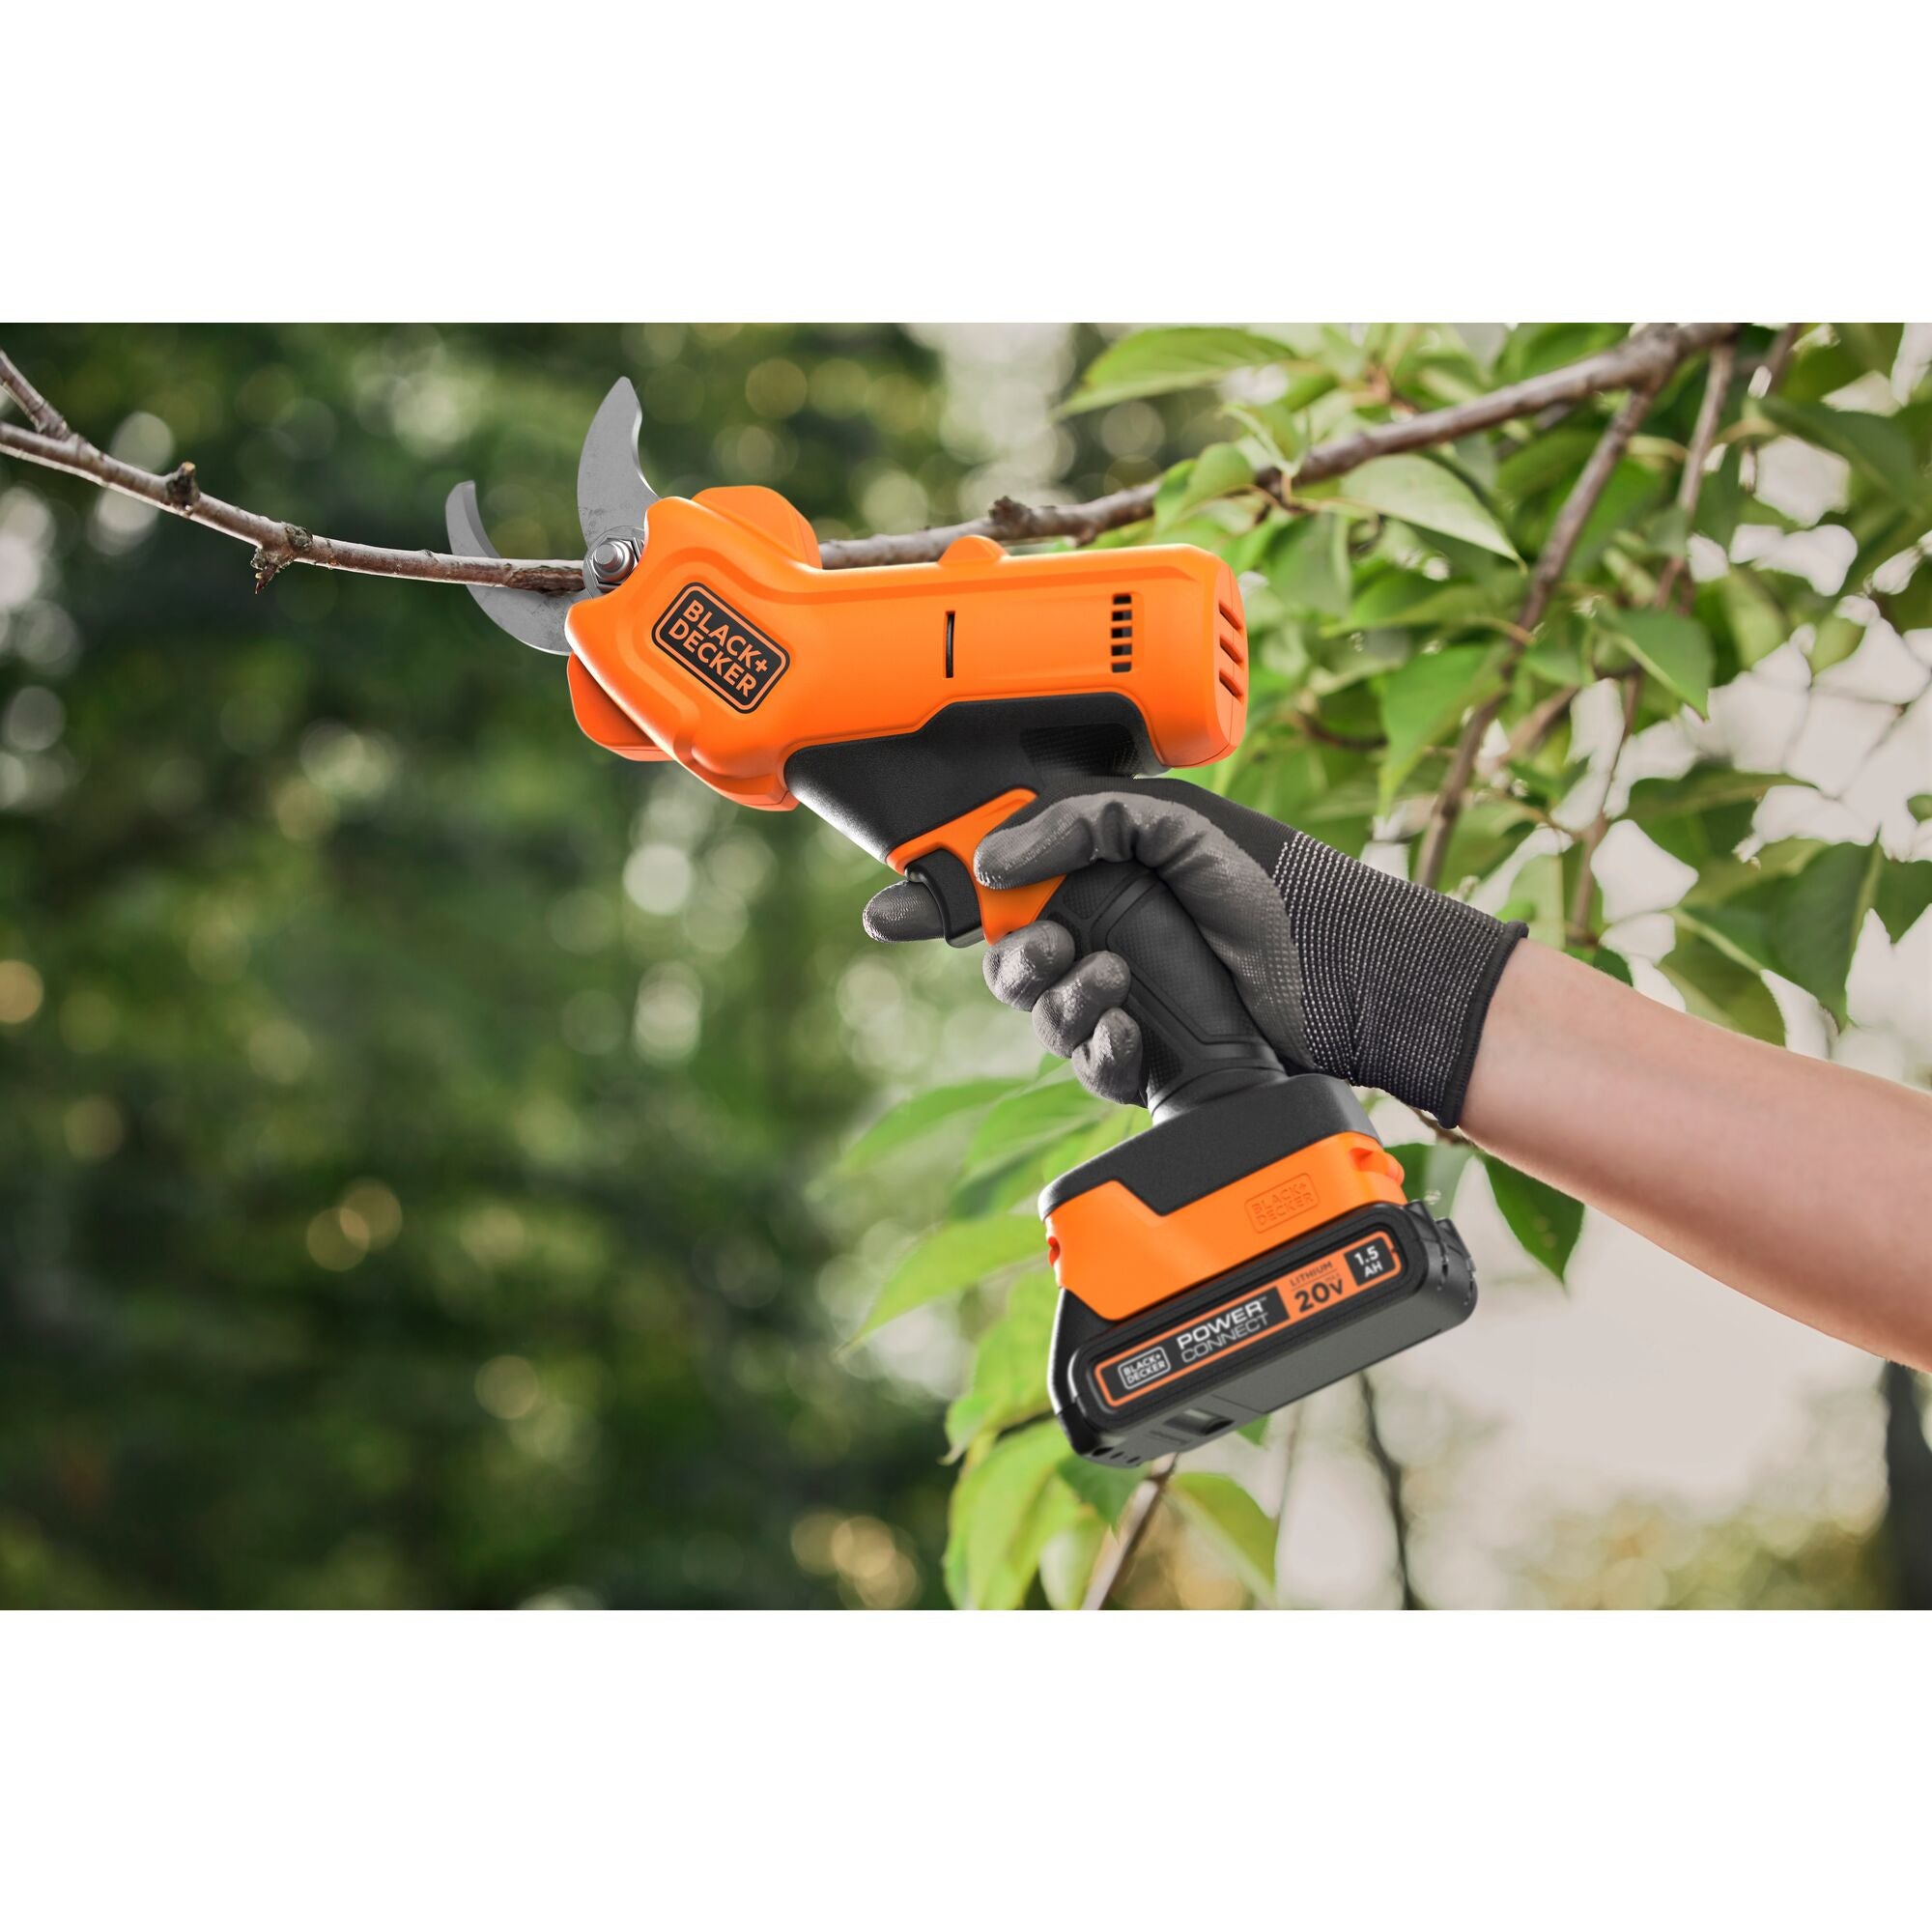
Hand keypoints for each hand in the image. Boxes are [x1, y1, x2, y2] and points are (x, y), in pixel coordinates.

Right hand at [864, 781, 1524, 1126]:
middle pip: (1004, 952)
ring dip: (1065, 1002)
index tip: (891, 909)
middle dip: (1014, 957)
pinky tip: (1132, 1035)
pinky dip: (1101, 1050)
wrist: (1346, 983)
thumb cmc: (1270, 894)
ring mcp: (1120, 997)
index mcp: (1097, 872)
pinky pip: (1089, 1064)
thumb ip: (1081, 824)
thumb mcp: (1177, 829)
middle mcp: (1099, 933)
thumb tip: (992, 858)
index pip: (993, 879)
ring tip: (1115, 983)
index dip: (933, 894)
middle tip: (1048, 947)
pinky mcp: (1144, 1057)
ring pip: (1040, 1014)